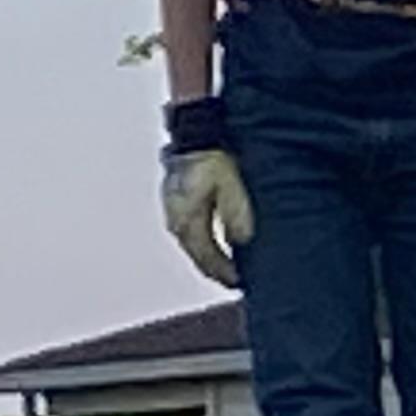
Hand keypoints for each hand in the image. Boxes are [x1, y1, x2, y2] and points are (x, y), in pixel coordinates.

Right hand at [162, 150, 254, 287]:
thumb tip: (241, 241)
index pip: (205, 258)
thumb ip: (236, 215)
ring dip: (209, 255)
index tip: (239, 283)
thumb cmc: (212, 155)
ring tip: (227, 264)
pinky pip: (191, 226)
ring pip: (192, 241)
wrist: (196, 131)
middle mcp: (176, 217)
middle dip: (216, 269)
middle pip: (197, 253)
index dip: (223, 274)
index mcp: (187, 219)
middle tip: (234, 280)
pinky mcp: (177, 196)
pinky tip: (216, 238)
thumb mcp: (231, 187)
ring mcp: (174, 207)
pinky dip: (204, 237)